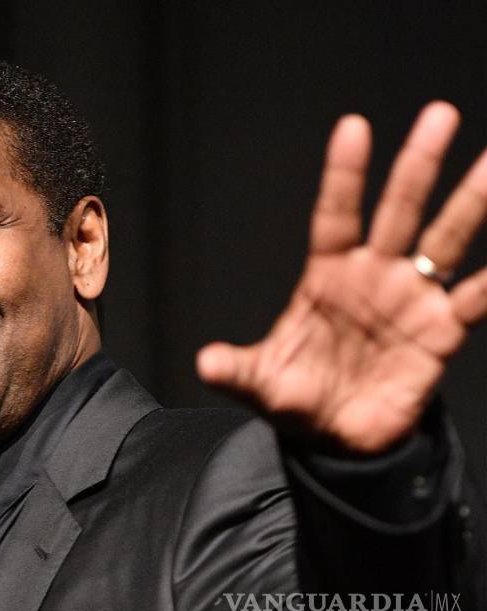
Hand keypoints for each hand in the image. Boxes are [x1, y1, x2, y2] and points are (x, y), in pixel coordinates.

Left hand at [197, 102, 486, 452]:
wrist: (337, 440)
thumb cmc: (296, 400)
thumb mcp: (260, 384)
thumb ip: (238, 370)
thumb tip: (206, 363)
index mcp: (326, 277)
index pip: (336, 215)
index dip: (344, 175)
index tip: (354, 127)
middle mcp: (372, 277)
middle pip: (399, 210)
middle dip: (417, 165)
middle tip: (439, 114)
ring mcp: (410, 299)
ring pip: (445, 239)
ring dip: (471, 201)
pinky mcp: (440, 333)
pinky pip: (476, 298)